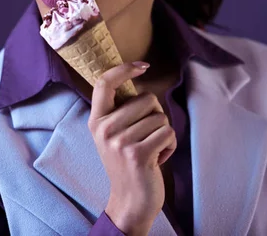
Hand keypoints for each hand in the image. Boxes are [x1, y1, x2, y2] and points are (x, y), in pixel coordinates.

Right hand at [87, 62, 176, 235]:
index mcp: (96, 120)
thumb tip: (135, 75)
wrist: (130, 200)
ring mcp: (119, 142)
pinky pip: (167, 134)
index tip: (143, 65)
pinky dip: (170, 146)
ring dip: (164, 133)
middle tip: (146, 135)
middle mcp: (104, 128)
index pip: (104, 83)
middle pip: (146, 98)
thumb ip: (120, 110)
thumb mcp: (113, 134)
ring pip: (160, 117)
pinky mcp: (137, 154)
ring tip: (152, 149)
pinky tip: (158, 158)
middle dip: (156, 114)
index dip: (124, 69)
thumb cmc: (127, 161)